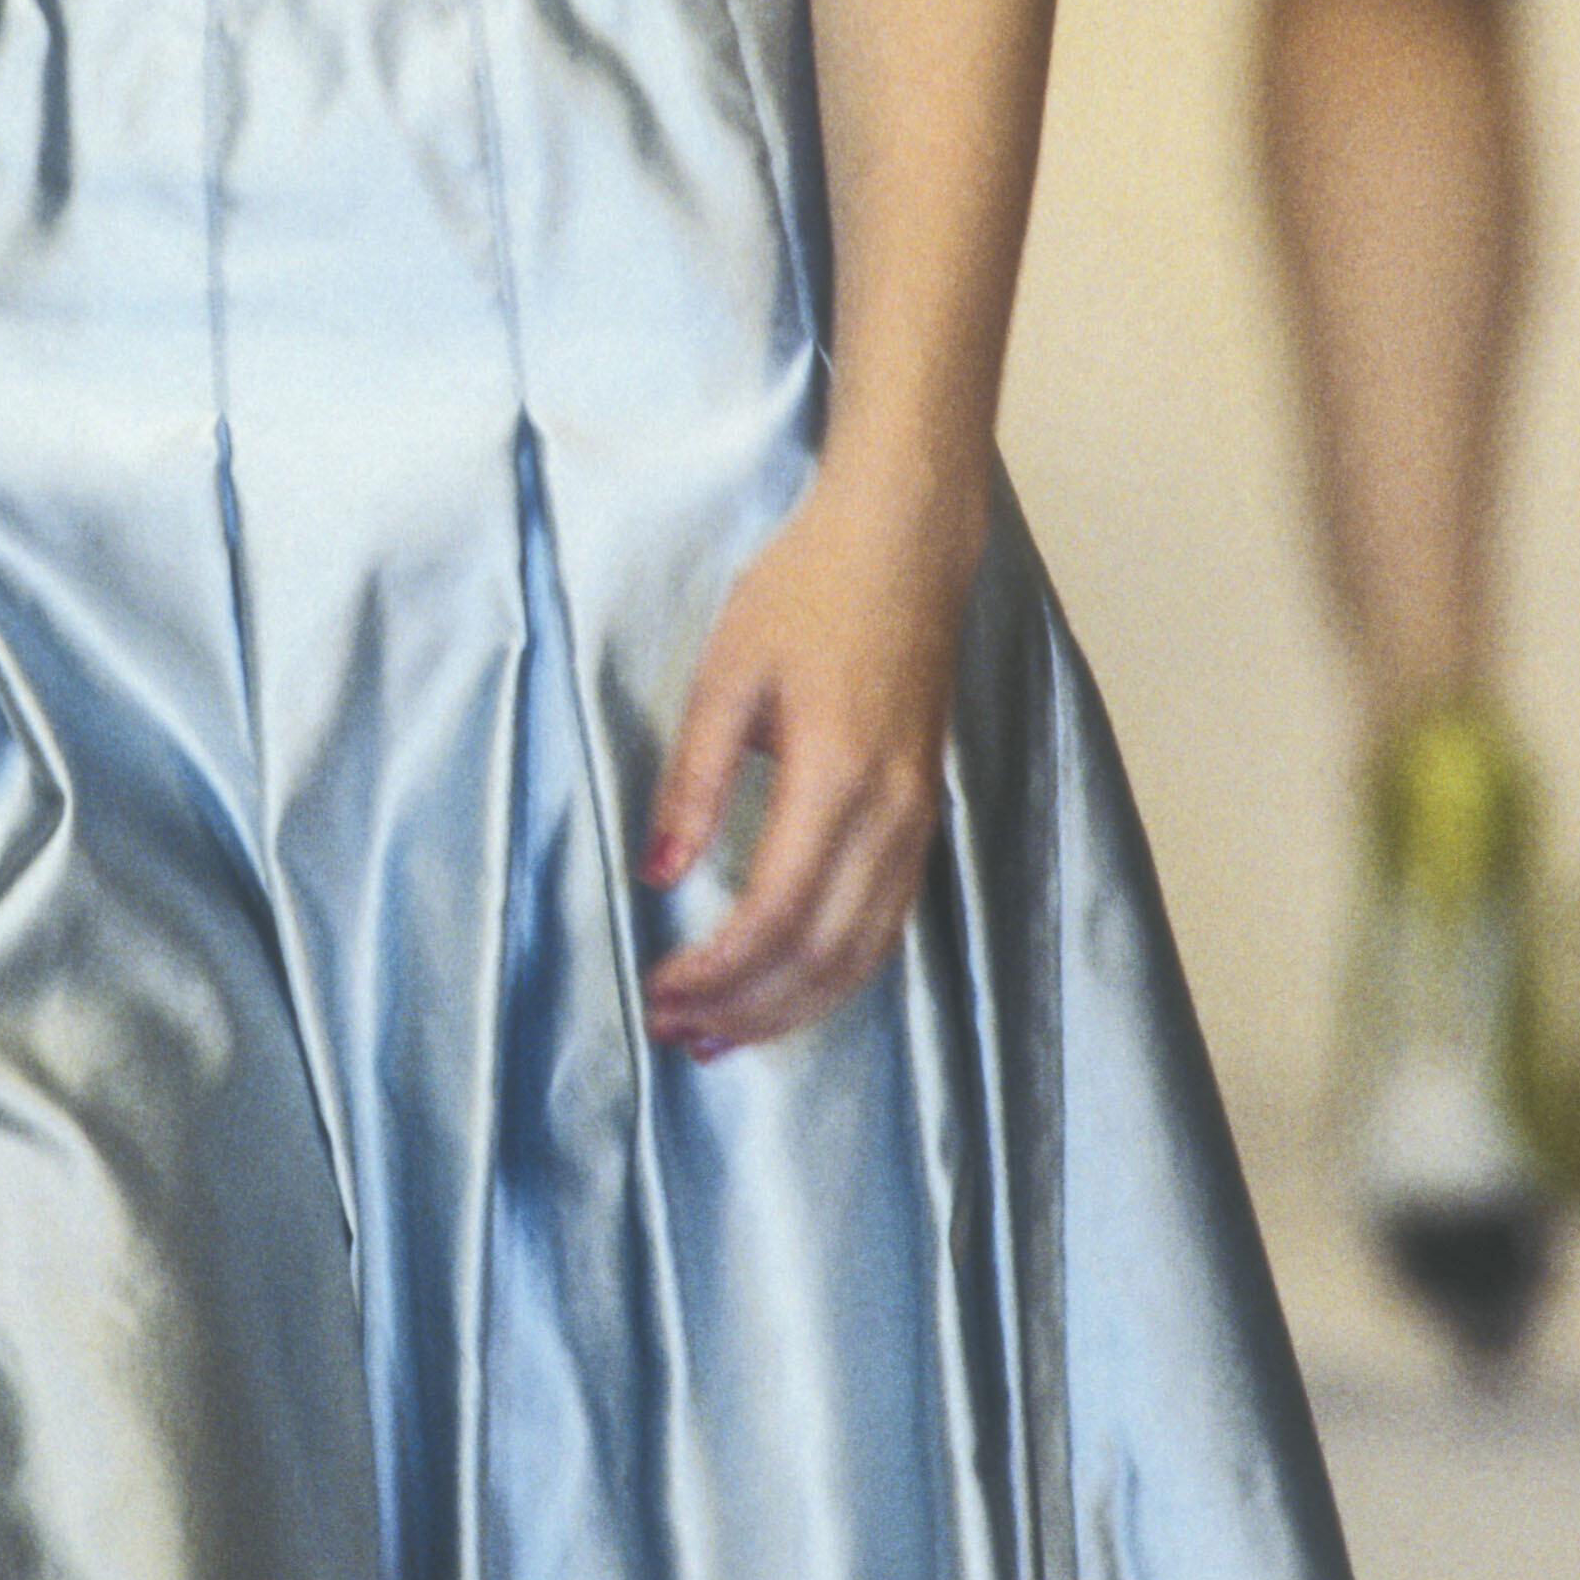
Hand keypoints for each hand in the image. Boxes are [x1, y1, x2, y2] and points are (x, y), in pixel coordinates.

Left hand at [639, 459, 977, 1057]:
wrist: (904, 543)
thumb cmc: (808, 590)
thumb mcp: (727, 672)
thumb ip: (690, 778)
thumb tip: (655, 874)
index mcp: (836, 773)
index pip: (773, 913)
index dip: (714, 971)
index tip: (658, 992)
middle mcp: (890, 812)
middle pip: (822, 954)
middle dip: (746, 1009)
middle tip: (676, 1032)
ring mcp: (917, 819)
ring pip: (863, 953)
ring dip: (792, 1007)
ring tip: (722, 1035)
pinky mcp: (924, 815)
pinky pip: (887, 924)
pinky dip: (836, 974)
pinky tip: (789, 988)